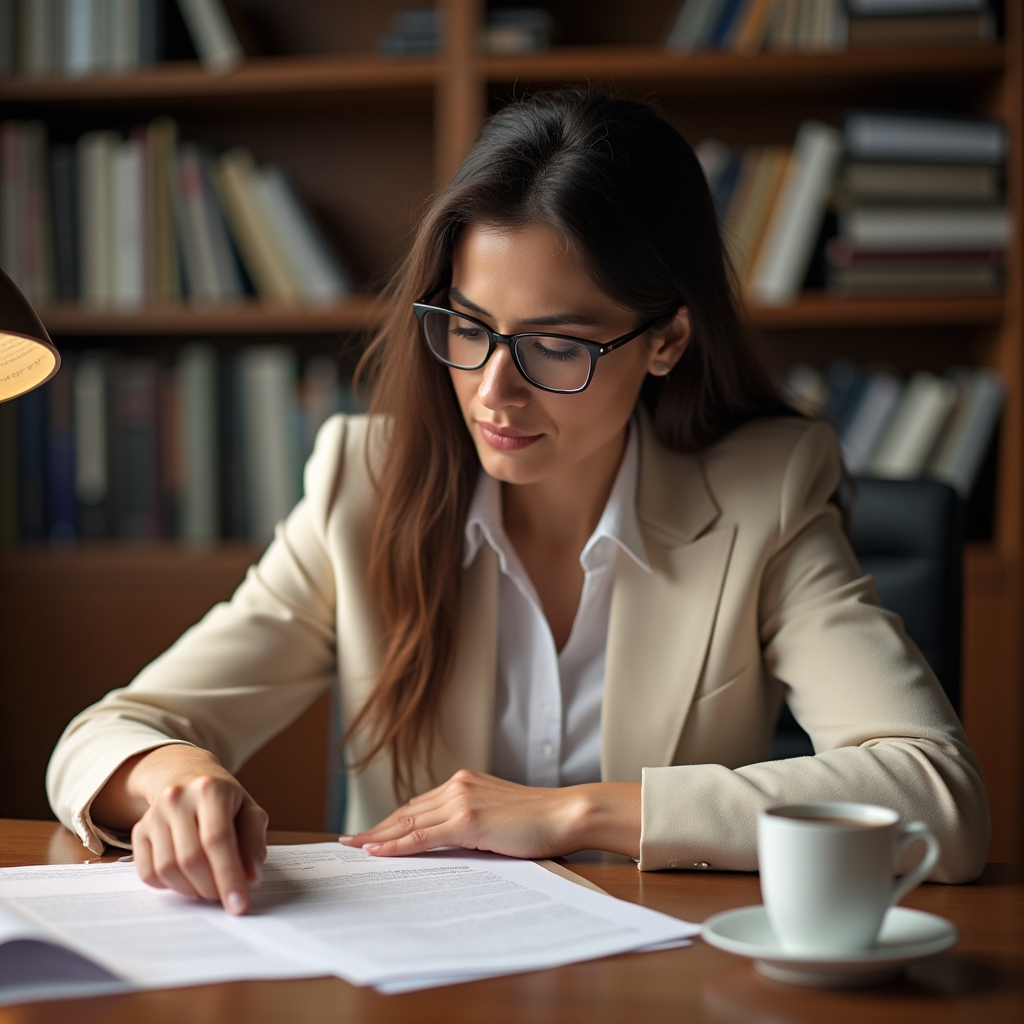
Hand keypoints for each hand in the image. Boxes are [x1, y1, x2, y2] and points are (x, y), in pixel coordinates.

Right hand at [93, 745, 267, 914]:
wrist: (186, 776)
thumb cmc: (224, 799)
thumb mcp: (248, 811)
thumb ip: (254, 842)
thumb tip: (251, 877)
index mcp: (210, 789)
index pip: (218, 839)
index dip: (229, 876)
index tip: (239, 905)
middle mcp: (177, 798)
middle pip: (191, 858)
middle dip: (211, 888)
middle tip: (224, 898)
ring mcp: (154, 814)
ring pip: (167, 869)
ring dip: (191, 890)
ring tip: (208, 888)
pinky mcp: (138, 830)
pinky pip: (148, 872)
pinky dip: (169, 886)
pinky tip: (187, 879)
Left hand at [341, 770, 639, 859]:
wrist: (565, 813)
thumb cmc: (540, 820)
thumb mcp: (498, 816)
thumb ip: (471, 821)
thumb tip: (447, 841)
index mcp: (465, 781)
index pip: (418, 804)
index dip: (392, 820)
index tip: (371, 831)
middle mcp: (457, 785)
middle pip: (406, 811)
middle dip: (376, 828)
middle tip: (349, 842)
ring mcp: (461, 800)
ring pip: (408, 823)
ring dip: (378, 837)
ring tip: (354, 849)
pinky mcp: (467, 820)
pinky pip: (421, 836)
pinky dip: (395, 845)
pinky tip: (376, 852)